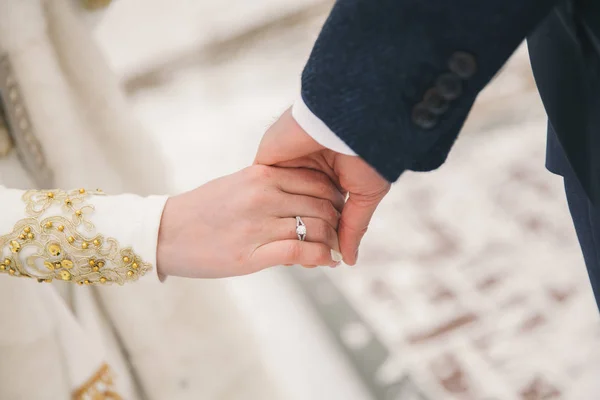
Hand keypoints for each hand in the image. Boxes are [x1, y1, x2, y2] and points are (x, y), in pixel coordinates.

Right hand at [156, 165, 344, 278]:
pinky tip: (326, 261)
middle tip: (340, 230)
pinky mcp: (251, 255)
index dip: (334, 195)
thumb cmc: (202, 209)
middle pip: (321, 204)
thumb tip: (304, 196)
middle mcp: (262, 196)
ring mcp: (257, 225)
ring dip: (331, 240)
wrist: (165, 233)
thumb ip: (270, 186)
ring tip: (334, 247)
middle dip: (337, 219)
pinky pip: (300, 252)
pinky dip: (320, 257)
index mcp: (260, 175)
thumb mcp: (237, 185)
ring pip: (315, 228)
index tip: (337, 206)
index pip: (315, 180)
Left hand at [255, 108, 390, 264]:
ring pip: (281, 208)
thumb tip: (347, 260)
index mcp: (333, 175)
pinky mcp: (268, 163)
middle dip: (306, 237)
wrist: (347, 123)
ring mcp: (287, 167)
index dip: (326, 237)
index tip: (327, 258)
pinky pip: (266, 194)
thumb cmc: (367, 154)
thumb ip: (353, 227)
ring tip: (294, 255)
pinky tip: (275, 235)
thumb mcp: (365, 194)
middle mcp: (309, 171)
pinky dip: (271, 215)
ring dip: (287, 230)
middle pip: (301, 213)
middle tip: (312, 262)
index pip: (324, 214)